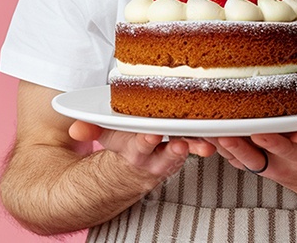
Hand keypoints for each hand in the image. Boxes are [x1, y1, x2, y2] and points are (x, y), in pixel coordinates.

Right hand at [69, 120, 216, 179]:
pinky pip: (199, 146)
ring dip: (197, 149)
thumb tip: (76, 130)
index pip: (140, 145)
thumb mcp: (103, 135)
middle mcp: (155, 156)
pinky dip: (209, 142)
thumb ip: (89, 130)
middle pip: (167, 154)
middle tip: (183, 144)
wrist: (131, 166)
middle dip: (175, 150)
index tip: (151, 134)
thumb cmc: (120, 141)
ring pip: (187, 153)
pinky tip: (221, 134)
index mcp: (134, 150)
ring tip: (206, 146)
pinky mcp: (187, 150)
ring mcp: (172, 155)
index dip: (146, 141)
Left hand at [210, 122, 296, 180]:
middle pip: (254, 158)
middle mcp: (278, 163)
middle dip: (240, 147)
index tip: (261, 134)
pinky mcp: (247, 162)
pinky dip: (215, 145)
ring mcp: (261, 164)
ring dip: (222, 146)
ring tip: (209, 132)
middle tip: (226, 134)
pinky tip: (203, 132)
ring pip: (237, 158)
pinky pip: (229, 156)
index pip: (287, 150)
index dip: (274, 143)